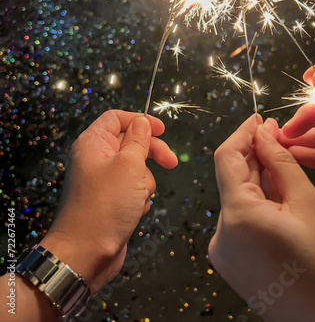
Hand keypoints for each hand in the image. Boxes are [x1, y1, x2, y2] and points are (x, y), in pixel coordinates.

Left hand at [40, 110, 177, 292]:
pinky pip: (133, 189)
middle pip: (131, 142)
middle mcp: (96, 158)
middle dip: (151, 153)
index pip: (116, 118)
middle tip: (171, 162)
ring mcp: (104, 181)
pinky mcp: (111, 200)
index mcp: (93, 143)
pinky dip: (139, 198)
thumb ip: (138, 140)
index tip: (162, 130)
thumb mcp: (128, 165)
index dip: (140, 120)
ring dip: (144, 182)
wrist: (86, 254)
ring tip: (137, 197)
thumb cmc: (106, 205)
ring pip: (136, 169)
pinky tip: (134, 211)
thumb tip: (141, 122)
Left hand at [209, 116, 314, 321]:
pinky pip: (238, 219)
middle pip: (231, 178)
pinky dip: (255, 202)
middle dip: (253, 155)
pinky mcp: (230, 261)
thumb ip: (280, 162)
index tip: (258, 120)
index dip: (242, 133)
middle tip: (277, 137)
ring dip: (256, 179)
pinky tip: (276, 196)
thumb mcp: (308, 205)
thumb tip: (264, 131)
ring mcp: (223, 251)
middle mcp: (220, 235)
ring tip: (282, 167)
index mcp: (238, 217)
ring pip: (236, 198)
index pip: (226, 157)